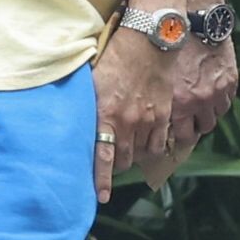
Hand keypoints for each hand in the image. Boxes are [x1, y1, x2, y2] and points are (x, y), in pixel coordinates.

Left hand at [91, 27, 178, 203]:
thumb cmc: (116, 56)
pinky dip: (152, 147)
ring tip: (129, 146)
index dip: (102, 180)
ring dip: (134, 155)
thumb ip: (89, 107)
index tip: (101, 197)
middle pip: (123, 160)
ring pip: (141, 154)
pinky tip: (146, 139)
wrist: (148, 41)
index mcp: (105, 113)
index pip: (102, 156)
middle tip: (113, 157)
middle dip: (117, 164)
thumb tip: (75, 124)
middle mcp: (127, 122)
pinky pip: (159, 143)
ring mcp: (148, 120)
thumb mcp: (93, 81)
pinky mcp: (164, 115)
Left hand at [169, 34, 237, 146]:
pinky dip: (220, 99)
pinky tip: (211, 90)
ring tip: (200, 105)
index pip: (181, 135)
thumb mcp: (160, 74)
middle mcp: (199, 102)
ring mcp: (217, 93)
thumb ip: (163, 98)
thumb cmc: (171, 42)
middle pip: (201, 129)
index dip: (178, 135)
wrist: (195, 19)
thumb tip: (158, 117)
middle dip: (194, 126)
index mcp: (177, 102)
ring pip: (216, 116)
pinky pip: (227, 101)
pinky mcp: (230, 82)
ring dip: (208, 113)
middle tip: (188, 120)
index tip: (175, 132)